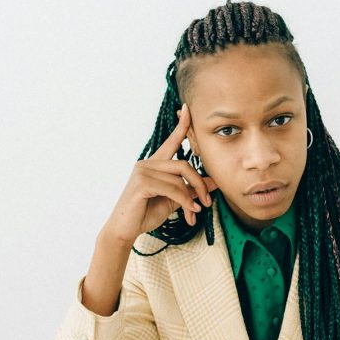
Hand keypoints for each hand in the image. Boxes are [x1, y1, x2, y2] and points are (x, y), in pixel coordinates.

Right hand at [102, 104, 215, 246]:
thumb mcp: (174, 200)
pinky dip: (185, 201)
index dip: (181, 126)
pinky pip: (172, 188)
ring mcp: (142, 172)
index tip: (187, 109)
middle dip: (200, 183)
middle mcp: (147, 164)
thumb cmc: (146, 214)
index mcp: (154, 164)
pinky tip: (189, 212)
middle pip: (184, 165)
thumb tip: (214, 182)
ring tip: (195, 212)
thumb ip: (190, 189)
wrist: (125, 231)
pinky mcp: (141, 183)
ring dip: (192, 197)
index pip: (171, 141)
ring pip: (180, 178)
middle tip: (207, 202)